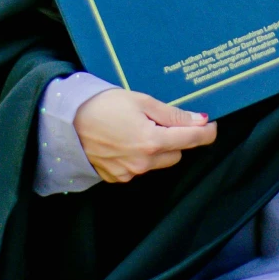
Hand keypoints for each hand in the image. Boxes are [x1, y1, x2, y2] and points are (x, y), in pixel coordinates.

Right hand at [74, 86, 216, 183]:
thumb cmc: (104, 105)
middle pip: (176, 153)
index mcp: (153, 140)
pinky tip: (123, 141)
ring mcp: (130, 173)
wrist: (67, 122)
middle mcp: (144, 162)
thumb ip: (172, 114)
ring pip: (158, 162)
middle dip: (175, 139)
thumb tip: (200, 121)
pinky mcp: (118, 178)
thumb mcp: (141, 101)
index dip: (207, 132)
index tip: (211, 125)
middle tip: (159, 121)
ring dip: (157, 149)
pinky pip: (139, 168)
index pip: (192, 139)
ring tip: (136, 129)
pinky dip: (138, 157)